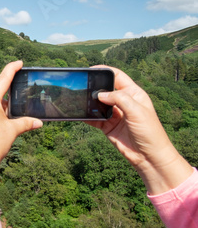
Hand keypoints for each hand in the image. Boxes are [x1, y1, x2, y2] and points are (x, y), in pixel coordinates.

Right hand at [87, 65, 192, 194]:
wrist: (149, 157)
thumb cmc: (149, 132)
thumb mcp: (136, 111)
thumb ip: (119, 99)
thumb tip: (100, 94)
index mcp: (134, 94)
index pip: (117, 77)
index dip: (105, 71)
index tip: (91, 70)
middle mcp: (123, 102)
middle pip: (105, 89)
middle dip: (94, 87)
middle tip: (81, 86)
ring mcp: (115, 114)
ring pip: (98, 104)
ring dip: (89, 103)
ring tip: (78, 100)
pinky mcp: (108, 126)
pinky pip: (94, 118)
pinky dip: (87, 116)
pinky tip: (80, 114)